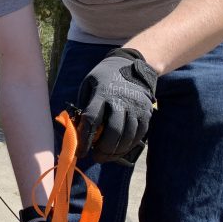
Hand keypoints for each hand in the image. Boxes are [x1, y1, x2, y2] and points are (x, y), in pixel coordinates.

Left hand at [77, 48, 156, 162]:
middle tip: (96, 157)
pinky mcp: (146, 112)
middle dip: (103, 150)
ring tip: (106, 156)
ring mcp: (135, 107)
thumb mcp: (88, 84)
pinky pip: (139, 134)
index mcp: (102, 93)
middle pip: (113, 132)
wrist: (132, 64)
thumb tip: (76, 130)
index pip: (92, 120)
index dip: (85, 140)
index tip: (80, 152)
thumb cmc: (104, 77)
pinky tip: (120, 150)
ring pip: (127, 136)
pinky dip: (129, 146)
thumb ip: (83, 106)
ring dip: (116, 151)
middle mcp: (120, 100)